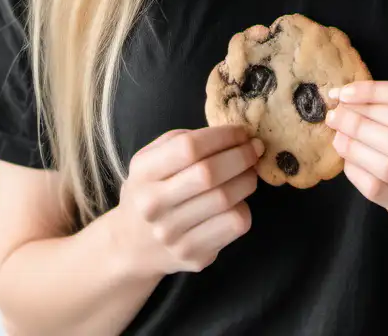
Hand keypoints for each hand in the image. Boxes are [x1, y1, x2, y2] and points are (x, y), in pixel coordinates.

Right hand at [115, 126, 263, 277]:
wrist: (132, 245)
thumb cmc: (150, 189)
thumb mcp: (151, 158)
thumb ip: (182, 140)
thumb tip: (230, 135)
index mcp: (143, 173)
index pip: (188, 148)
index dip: (222, 136)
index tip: (241, 132)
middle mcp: (154, 205)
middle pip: (209, 174)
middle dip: (241, 156)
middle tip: (255, 148)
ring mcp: (173, 235)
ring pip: (226, 200)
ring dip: (248, 179)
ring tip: (250, 170)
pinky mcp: (194, 255)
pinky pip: (234, 225)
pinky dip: (244, 206)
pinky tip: (238, 200)